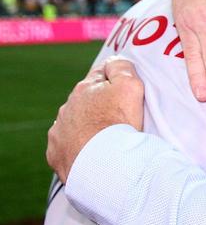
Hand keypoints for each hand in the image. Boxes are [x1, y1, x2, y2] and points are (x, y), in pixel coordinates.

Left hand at [46, 57, 143, 183]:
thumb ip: (122, 67)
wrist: (104, 164)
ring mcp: (59, 131)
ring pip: (75, 122)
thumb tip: (113, 60)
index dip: (116, 80)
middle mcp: (67, 106)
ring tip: (108, 139)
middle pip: (87, 99)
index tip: (126, 92)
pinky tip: (93, 153)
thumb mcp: (130, 86)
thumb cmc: (120, 124)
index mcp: (85, 88)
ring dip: (88, 126)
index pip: (101, 73)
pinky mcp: (56, 153)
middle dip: (100, 105)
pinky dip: (79, 147)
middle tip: (120, 118)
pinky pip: (67, 146)